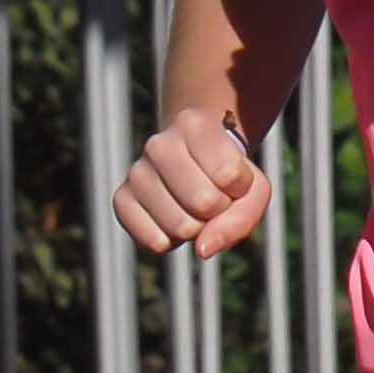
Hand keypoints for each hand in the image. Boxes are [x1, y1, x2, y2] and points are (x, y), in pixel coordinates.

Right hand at [109, 101, 271, 260]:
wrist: (194, 163)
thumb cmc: (227, 174)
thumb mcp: (252, 187)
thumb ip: (243, 217)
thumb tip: (202, 249)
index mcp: (193, 123)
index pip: (229, 175)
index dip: (241, 187)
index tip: (232, 175)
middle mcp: (158, 143)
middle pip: (204, 202)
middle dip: (218, 211)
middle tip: (213, 195)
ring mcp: (136, 171)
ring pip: (181, 226)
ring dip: (197, 228)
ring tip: (193, 206)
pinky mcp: (121, 199)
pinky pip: (153, 241)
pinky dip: (172, 242)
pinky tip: (172, 221)